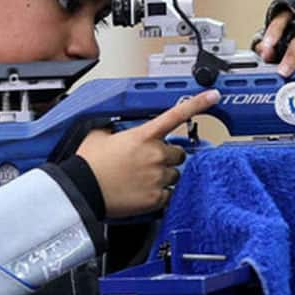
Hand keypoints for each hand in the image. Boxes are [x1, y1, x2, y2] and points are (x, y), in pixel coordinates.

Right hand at [76, 89, 220, 217]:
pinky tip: (142, 193)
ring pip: (175, 175)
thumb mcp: (100, 135)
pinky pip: (169, 195)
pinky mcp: (156, 197)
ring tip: (141, 180)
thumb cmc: (88, 164)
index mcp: (144, 136)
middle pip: (178, 154)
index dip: (198, 104)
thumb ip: (115, 129)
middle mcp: (155, 154)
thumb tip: (115, 130)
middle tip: (148, 163)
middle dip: (167, 157)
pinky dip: (159, 195)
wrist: (82, 190)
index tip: (213, 96)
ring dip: (163, 177)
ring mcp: (158, 176)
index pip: (176, 115)